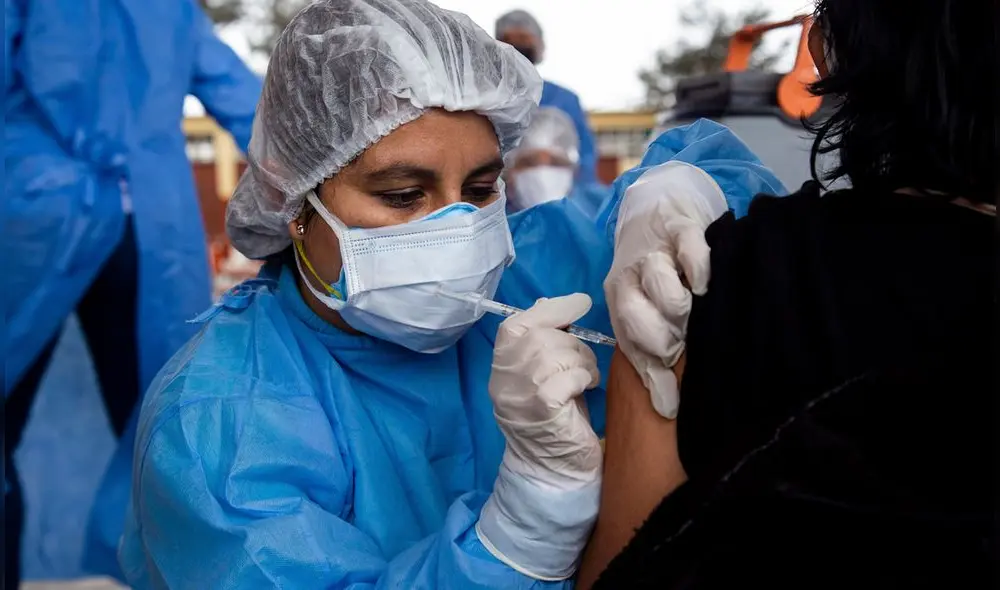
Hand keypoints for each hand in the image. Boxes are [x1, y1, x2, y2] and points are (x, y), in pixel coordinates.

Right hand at [477, 293, 602, 579]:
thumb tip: (561, 304)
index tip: (579, 304)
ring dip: (583, 362)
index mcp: (500, 366)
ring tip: (586, 379)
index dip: (551, 309)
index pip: (516, 324)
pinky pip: (570, 375)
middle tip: (584, 363)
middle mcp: (503, 377)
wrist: (553, 470)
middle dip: (573, 342)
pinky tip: (585, 391)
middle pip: (541, 335)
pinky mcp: (543, 408)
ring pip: (559, 352)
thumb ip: (546, 341)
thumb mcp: (544, 373)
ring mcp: (520, 393)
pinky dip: (584, 378)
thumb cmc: (555, 417)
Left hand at [604, 161, 726, 418]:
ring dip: (678, 304)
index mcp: (618, 301)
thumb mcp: (645, 312)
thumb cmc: (654, 276)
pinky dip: (699, 268)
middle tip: (684, 343)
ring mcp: (653, 251)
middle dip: (664, 338)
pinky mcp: (680, 228)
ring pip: (659, 283)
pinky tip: (707, 283)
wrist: (657, 209)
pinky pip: (689, 250)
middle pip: (636, 315)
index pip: (629, 342)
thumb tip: (667, 408)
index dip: (650, 371)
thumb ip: (652, 357)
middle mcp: (628, 277)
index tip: (671, 401)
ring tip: (696, 312)